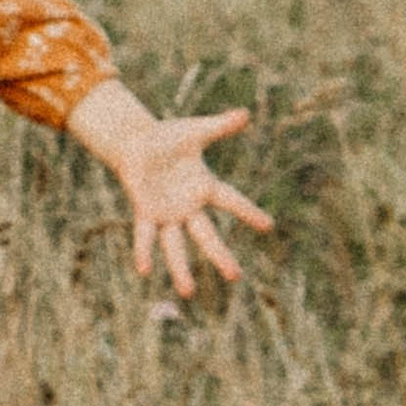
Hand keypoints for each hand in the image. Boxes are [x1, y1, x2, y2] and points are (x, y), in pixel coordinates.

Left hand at [69, 80, 272, 293]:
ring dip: (181, 268)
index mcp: (204, 187)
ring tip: (188, 292)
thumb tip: (246, 113)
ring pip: (176, 246)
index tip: (268, 225)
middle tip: (236, 276)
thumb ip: (220, 126)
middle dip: (220, 256)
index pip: (231, 201)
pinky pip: (146, 235)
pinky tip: (144, 269)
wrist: (136, 142)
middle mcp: (188, 207)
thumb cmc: (168, 138)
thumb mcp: (196, 131)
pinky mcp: (146, 212)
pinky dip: (144, 250)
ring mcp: (167, 214)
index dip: (248, 212)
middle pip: (207, 236)